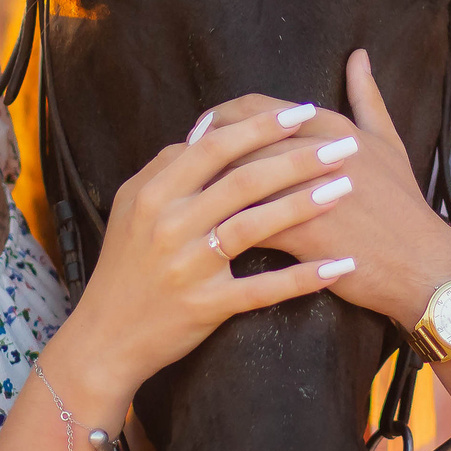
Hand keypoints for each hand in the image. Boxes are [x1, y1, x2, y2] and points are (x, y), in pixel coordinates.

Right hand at [44, 97, 358, 413]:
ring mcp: (187, 267)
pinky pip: (262, 289)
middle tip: (342, 145)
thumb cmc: (125, 267)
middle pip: (242, 180)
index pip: (213, 146)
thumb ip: (166, 168)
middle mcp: (169, 225)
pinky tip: (338, 267)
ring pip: (253, 227)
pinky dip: (301, 279)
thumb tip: (206, 131)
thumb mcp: (131, 207)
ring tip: (345, 188)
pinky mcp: (205, 305)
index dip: (260, 126)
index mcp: (153, 193)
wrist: (105, 338)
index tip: (301, 112)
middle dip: (297, 158)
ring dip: (304, 205)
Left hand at [200, 51, 450, 329]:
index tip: (200, 134)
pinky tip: (206, 240)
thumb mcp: (388, 143)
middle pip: (235, 141)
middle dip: (202, 154)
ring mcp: (306, 191)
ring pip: (237, 181)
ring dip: (206, 192)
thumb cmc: (403, 206)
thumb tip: (358, 56)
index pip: (254, 109)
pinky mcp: (300, 233)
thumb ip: (367, 97)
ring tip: (189, 205)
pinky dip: (223, 231)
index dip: (219, 119)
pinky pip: (247, 225)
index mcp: (329, 126)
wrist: (421, 264)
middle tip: (182, 171)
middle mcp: (314, 151)